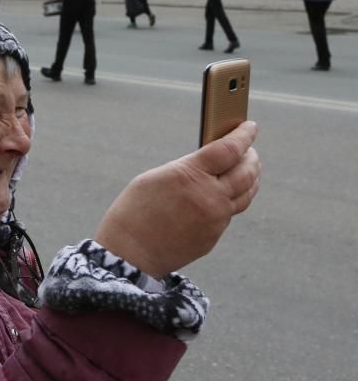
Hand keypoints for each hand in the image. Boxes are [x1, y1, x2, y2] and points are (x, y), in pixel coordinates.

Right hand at [94, 121, 260, 277]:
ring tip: (247, 169)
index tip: (250, 127)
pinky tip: (224, 195)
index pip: (230, 149)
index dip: (244, 135)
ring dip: (250, 178)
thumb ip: (186, 169)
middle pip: (246, 171)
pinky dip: (231, 199)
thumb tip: (208, 167)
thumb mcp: (155, 178)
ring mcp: (215, 219)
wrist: (130, 253)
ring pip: (246, 194)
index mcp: (191, 175)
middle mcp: (210, 196)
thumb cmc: (134, 212)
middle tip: (249, 150)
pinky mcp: (214, 236)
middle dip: (251, 156)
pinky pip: (230, 213)